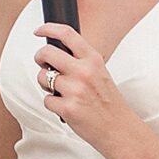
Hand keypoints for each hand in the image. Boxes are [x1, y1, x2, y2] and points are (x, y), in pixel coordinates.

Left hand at [33, 21, 139, 158]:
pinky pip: (46, 100)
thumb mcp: (100, 73)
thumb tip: (54, 53)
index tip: (39, 31)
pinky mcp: (67, 108)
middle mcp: (84, 72)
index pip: (67, 34)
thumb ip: (81, 61)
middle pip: (47, 53)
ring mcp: (75, 90)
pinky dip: (52, 104)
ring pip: (42, 77)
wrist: (119, 129)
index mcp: (93, 59)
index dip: (49, 28)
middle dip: (39, 57)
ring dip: (45, 84)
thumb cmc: (108, 102)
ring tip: (60, 92)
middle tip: (43, 64)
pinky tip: (66, 107)